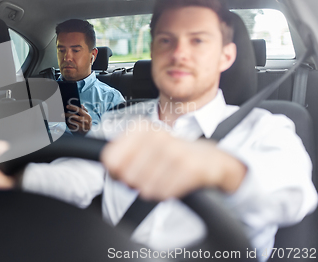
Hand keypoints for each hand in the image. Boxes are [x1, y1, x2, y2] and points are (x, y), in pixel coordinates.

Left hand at [65, 104, 91, 134]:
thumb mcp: (88, 117)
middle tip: (62, 114)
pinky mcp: (78, 131)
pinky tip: (69, 124)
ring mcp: (81, 126)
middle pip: (72, 116)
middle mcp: (84, 121)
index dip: (72, 107)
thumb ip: (85, 110)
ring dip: (67, 120)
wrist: (89, 134)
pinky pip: (70, 126)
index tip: (67, 106)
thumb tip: (81, 105)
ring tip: (67, 119)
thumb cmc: (87, 123)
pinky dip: (69, 124)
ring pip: (70, 121)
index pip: (78, 109)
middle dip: (66, 114)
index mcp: (87, 116)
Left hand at [100, 121, 245, 200]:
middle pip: (126, 177)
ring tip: (165, 178)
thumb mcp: (146, 148)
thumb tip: (111, 170)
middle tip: (152, 176)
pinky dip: (168, 194)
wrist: (213, 159)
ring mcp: (173, 150)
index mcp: (141, 128)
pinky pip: (164, 193)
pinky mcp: (189, 167)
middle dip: (137, 183)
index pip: (110, 160)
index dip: (117, 173)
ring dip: (154, 190)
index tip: (128, 172)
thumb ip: (122, 157)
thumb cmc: (174, 155)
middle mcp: (156, 135)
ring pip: (144, 188)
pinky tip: (176, 183)